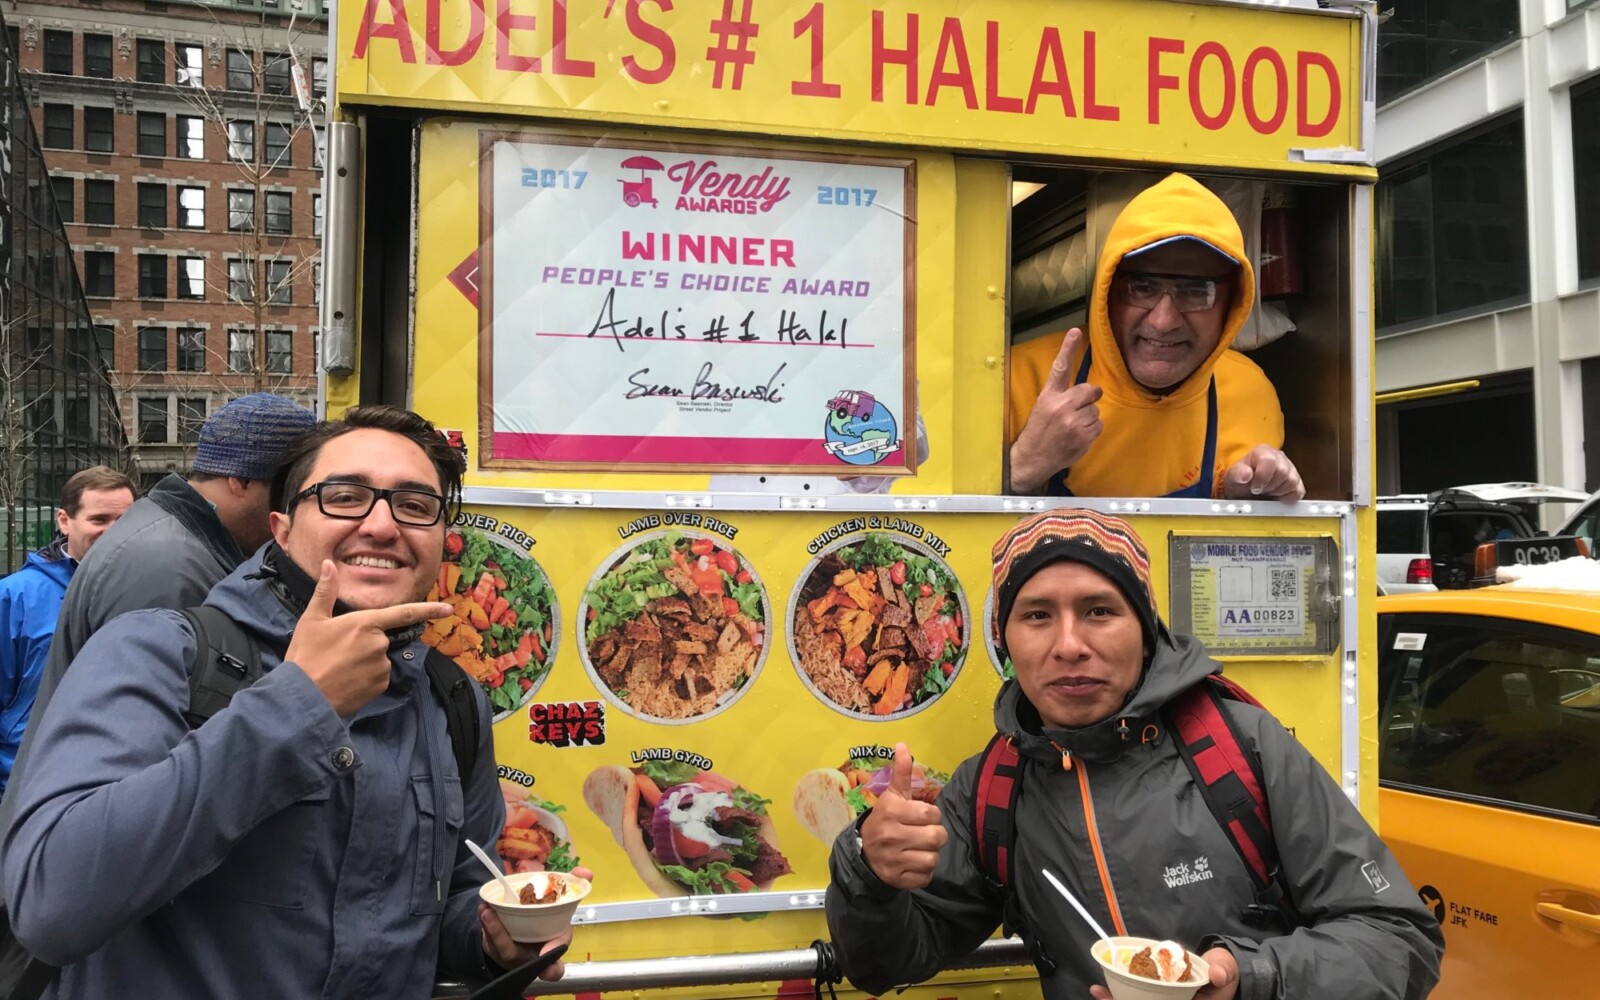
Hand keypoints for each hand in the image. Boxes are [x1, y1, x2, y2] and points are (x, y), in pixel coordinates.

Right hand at [283, 560, 451, 716]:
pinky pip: (377, 677)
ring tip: (337, 668)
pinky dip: (365, 678)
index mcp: (366, 623)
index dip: (429, 610)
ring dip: (364, 662)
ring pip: (378, 659)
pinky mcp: (380, 686)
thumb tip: (329, 564)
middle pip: (380, 639)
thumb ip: (326, 592)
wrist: (304, 697)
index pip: (404, 613)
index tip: (448, 609)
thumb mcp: (312, 620)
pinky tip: (345, 681)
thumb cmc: (305, 656)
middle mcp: (379, 644)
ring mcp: (381, 666)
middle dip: (363, 644)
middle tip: (336, 653)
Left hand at [479, 865, 593, 978]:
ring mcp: (511, 955)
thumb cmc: (548, 917)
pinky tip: (484, 908)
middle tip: (495, 921)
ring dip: (492, 929)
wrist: (528, 923)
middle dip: (503, 941)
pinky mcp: (497, 948)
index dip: (552, 968)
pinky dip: (486, 924)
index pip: (554, 969)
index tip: (546, 954)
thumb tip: (586, 873)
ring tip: (486, 910)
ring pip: (499, 947)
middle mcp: (529, 960)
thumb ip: (575, 887)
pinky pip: (490, 940)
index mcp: (551, 954)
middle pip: (516, 957)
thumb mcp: (563, 904)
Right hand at [859, 743, 946, 889]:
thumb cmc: (885, 820)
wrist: (863, 854)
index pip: (931, 814)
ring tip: (919, 849)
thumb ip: (901, 773)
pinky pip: (925, 877)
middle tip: (924, 834)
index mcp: (891, 811)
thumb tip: (902, 745)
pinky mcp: (897, 879)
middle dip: (935, 836)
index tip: (922, 817)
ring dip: (930, 855)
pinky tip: (912, 863)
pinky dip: (923, 872)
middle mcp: (890, 835)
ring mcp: (893, 859)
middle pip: (936, 838)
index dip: (932, 816)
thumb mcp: (892, 796)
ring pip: (933, 859)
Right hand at [1010, 328, 1103, 493]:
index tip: (1075, 331)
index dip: (1068, 348)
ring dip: (1088, 418)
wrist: (1032, 459)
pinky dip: (1091, 431)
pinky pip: (1099, 426)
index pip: (1059, 368)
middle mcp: (1061, 407)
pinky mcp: (1083, 437)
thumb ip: (1061, 397)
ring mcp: (1073, 423)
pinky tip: (1077, 437)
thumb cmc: (1038, 432)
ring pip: (1095, 410)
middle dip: (1088, 398)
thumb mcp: (1042, 408)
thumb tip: (1088, 391)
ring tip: (1072, 428)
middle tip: (1078, 408)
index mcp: (1048, 397)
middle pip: (1089, 390)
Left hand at [1087, 946, 1236, 999]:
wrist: (1222, 971)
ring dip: (1117, 999)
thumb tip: (1218, 975)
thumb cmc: (1224, 973)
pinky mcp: (1157, 994)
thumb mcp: (1226, 971)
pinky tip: (1105, 987)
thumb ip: (1223, 971)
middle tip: (1101, 993)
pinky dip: (1121, 992)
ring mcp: (1164, 999)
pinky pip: (1138, 995)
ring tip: (1097, 990)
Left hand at [1223, 445, 1303, 501]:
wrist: (1244, 491)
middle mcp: (1279, 458)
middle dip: (1269, 486)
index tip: (1254, 488)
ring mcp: (1290, 469)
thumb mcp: (1232, 477)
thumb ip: (1237, 473)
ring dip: (1277, 492)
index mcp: (1263, 452)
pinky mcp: (1297, 483)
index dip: (1262, 477)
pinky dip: (1287, 498)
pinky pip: (1298, 492)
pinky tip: (1276, 497)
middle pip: (1283, 472)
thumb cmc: (1240, 481)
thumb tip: (1246, 474)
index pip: (1269, 461)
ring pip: (1292, 482)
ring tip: (1266, 492)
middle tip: (1259, 490)